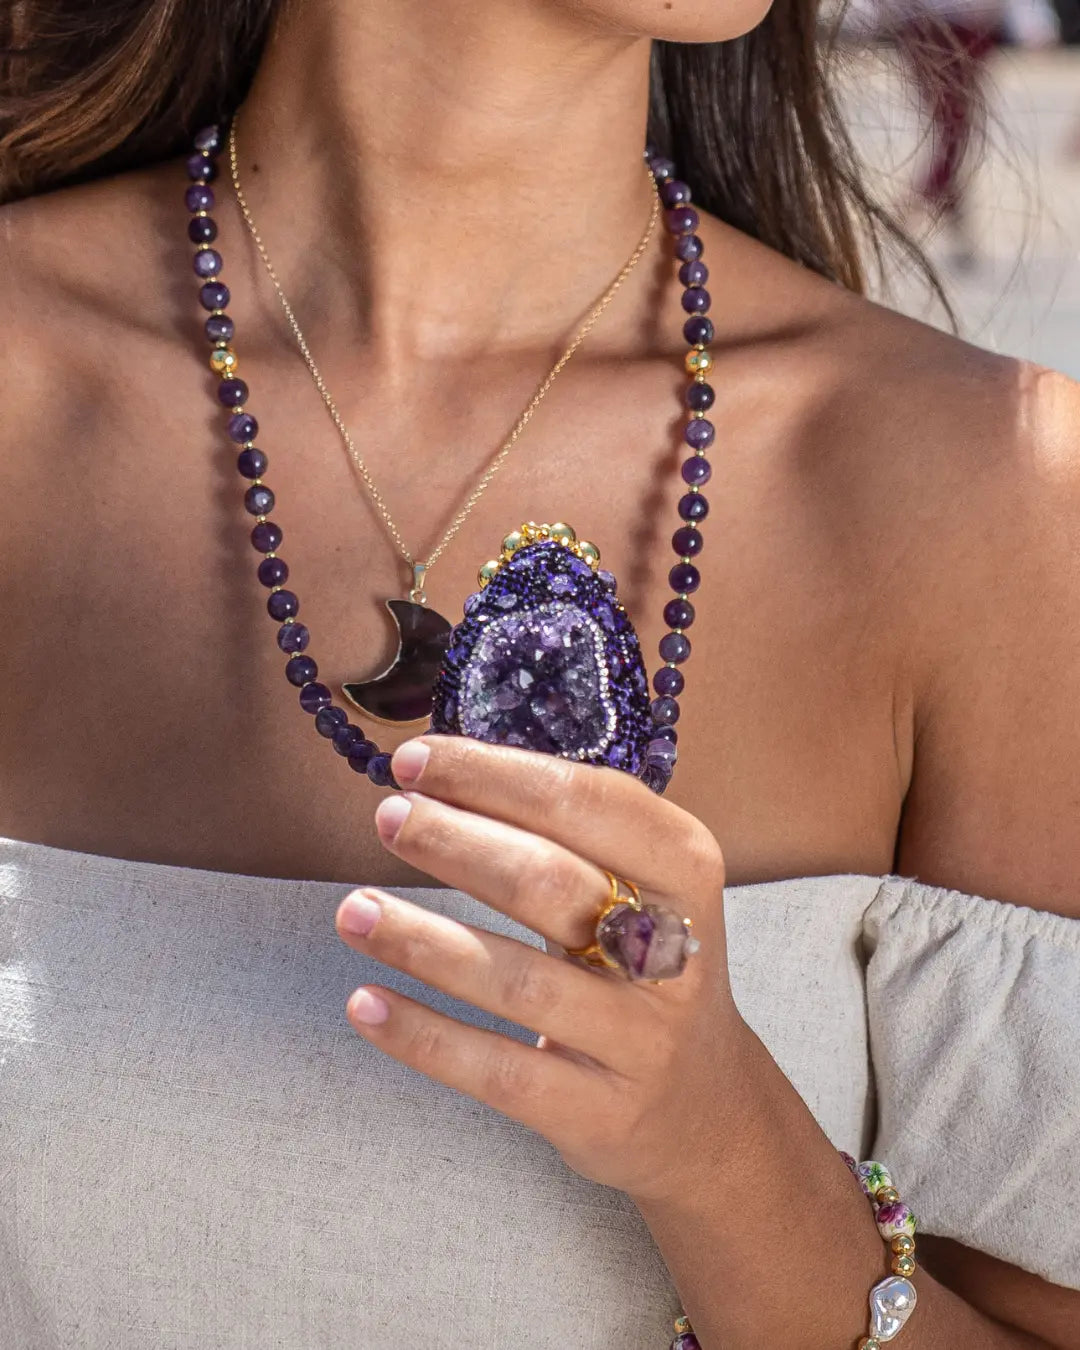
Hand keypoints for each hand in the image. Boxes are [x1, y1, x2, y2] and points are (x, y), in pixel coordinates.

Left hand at [335, 735, 748, 1203]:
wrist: (705, 1104)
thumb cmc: (642, 967)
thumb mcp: (641, 886)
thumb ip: (569, 832)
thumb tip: (444, 776)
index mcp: (684, 868)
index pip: (589, 802)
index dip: (494, 775)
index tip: (415, 759)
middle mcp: (671, 949)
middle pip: (551, 883)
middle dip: (456, 842)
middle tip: (387, 818)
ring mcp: (638, 1037)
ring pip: (518, 981)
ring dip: (423, 940)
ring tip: (353, 910)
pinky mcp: (597, 1110)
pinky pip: (497, 1070)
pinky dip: (424, 1036)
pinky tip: (365, 1003)